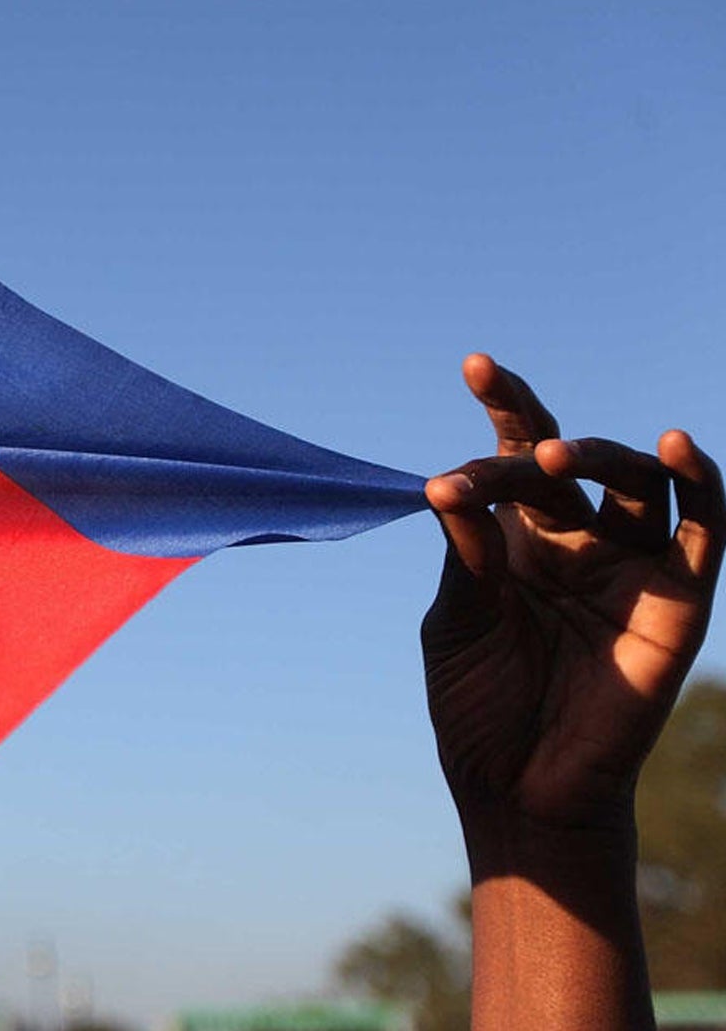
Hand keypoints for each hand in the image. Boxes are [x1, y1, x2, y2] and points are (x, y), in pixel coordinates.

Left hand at [422, 354, 721, 833]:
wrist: (518, 788)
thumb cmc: (480, 707)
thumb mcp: (459, 623)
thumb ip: (468, 558)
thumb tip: (453, 488)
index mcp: (520, 538)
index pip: (516, 455)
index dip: (505, 407)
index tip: (476, 364)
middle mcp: (581, 541)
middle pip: (568, 466)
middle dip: (530, 449)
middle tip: (497, 466)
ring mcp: (633, 567)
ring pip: (638, 481)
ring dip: (601, 455)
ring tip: (554, 454)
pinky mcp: (681, 601)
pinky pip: (706, 531)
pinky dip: (700, 484)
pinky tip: (674, 446)